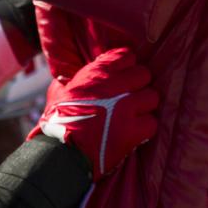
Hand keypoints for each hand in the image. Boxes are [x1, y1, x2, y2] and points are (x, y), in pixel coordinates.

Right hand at [31, 48, 156, 178]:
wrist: (60, 152)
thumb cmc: (56, 122)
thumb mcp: (58, 91)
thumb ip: (72, 80)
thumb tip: (72, 76)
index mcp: (97, 73)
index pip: (127, 56)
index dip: (125, 66)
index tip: (121, 76)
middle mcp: (115, 86)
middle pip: (144, 75)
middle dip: (137, 85)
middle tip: (128, 97)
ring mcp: (127, 108)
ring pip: (151, 98)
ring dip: (143, 107)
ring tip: (131, 116)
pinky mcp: (134, 130)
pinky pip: (152, 122)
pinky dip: (143, 128)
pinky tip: (132, 132)